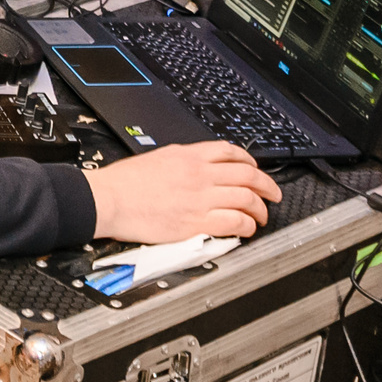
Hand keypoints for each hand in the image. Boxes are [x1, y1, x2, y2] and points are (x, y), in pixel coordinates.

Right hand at [86, 141, 280, 243]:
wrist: (109, 199)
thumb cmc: (124, 182)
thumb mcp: (157, 158)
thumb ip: (182, 162)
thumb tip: (198, 169)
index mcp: (188, 155)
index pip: (230, 152)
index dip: (250, 161)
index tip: (255, 170)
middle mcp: (199, 174)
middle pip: (247, 175)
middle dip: (267, 185)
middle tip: (273, 194)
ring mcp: (199, 198)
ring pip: (246, 199)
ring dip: (260, 209)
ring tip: (261, 216)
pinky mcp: (196, 222)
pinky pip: (234, 222)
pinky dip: (246, 226)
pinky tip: (246, 229)